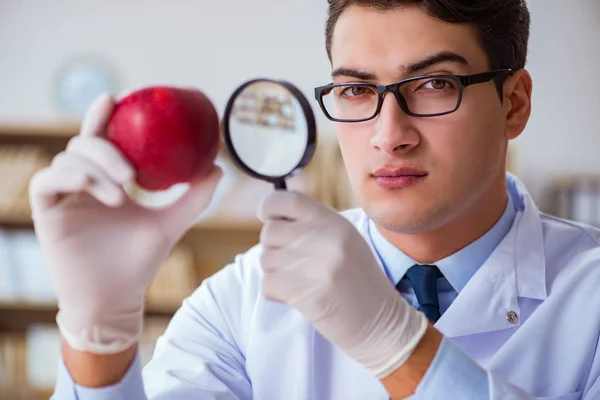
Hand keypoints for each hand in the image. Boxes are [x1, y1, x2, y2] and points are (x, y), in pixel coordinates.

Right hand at [29, 94, 221, 353]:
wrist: (117, 299)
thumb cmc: (140, 262)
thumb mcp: (171, 223)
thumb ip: (194, 196)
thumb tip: (218, 167)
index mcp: (106, 180)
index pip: (101, 138)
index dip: (104, 115)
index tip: (119, 98)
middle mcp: (82, 184)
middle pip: (83, 144)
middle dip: (106, 149)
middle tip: (132, 174)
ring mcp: (63, 198)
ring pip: (67, 161)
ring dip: (96, 170)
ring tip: (122, 196)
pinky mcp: (46, 214)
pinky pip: (47, 182)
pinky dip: (72, 179)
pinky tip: (99, 194)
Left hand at [258, 191, 427, 377]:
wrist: (382, 323)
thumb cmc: (359, 282)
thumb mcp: (345, 241)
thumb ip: (314, 225)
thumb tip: (272, 218)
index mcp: (335, 222)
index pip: (289, 199)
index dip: (269, 206)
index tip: (265, 217)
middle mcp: (326, 238)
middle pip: (270, 232)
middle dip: (274, 249)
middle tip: (294, 265)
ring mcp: (316, 264)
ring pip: (266, 259)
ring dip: (276, 273)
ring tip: (303, 282)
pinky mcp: (306, 292)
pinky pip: (268, 284)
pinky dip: (276, 294)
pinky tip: (299, 297)